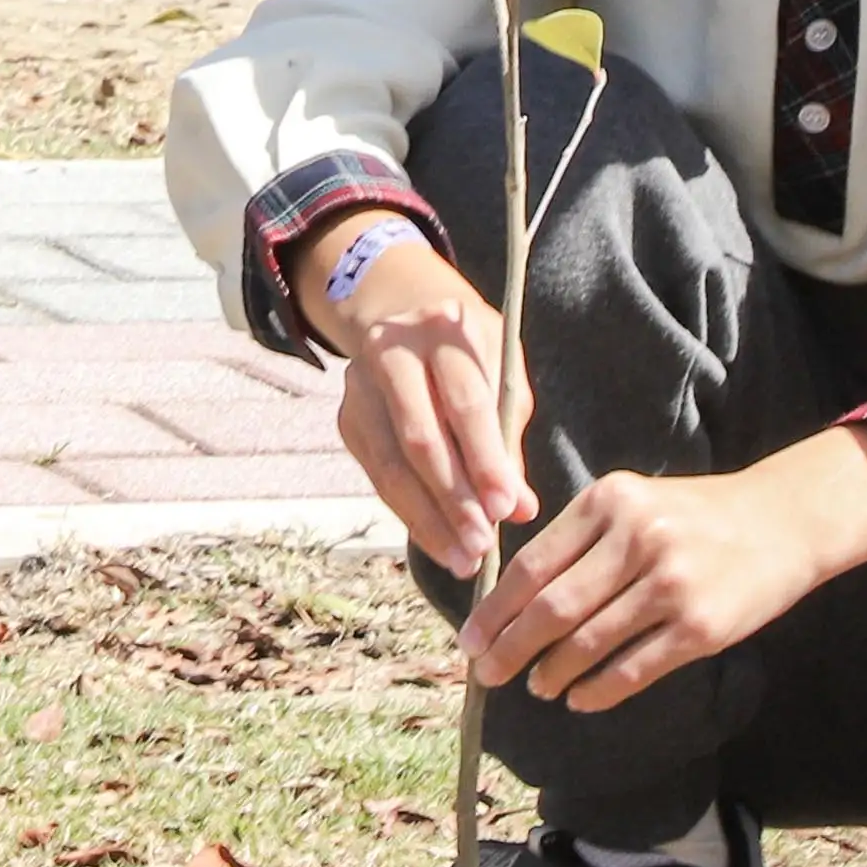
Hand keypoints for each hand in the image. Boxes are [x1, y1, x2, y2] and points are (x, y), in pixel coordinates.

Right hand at [308, 222, 538, 578]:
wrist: (399, 308)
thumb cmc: (468, 351)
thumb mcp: (500, 372)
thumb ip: (508, 436)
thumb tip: (520, 509)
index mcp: (443, 329)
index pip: (465, 403)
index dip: (486, 460)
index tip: (508, 509)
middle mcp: (392, 351)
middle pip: (420, 436)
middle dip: (454, 499)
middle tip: (482, 545)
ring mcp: (360, 384)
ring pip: (389, 464)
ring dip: (427, 518)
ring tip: (462, 557)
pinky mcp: (346, 417)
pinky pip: (377, 475)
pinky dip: (408, 512)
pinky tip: (436, 539)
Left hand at [460, 427, 866, 710]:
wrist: (782, 519)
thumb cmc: (691, 515)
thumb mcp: (631, 501)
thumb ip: (577, 537)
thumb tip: (509, 596)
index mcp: (608, 501)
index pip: (533, 565)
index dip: (495, 610)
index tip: (469, 640)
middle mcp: (638, 538)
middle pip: (553, 608)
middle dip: (510, 648)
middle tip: (486, 674)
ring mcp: (672, 584)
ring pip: (590, 642)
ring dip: (552, 672)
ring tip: (535, 686)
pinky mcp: (703, 626)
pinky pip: (635, 668)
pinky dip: (598, 690)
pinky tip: (578, 698)